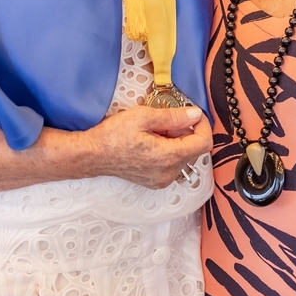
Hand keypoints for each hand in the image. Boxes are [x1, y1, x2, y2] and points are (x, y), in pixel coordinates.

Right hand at [84, 106, 212, 189]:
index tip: (195, 114)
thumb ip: (173, 116)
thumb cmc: (113, 135)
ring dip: (177, 140)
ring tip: (156, 130)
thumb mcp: (143, 117)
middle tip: (168, 119)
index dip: (203, 125)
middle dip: (187, 131)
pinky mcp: (156, 181)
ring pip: (183, 157)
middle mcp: (169, 173)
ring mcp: (162, 180)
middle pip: (194, 150)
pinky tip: (152, 141)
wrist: (92, 155)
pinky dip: (169, 150)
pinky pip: (173, 164)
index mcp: (168, 157)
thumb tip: (195, 114)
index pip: (203, 143)